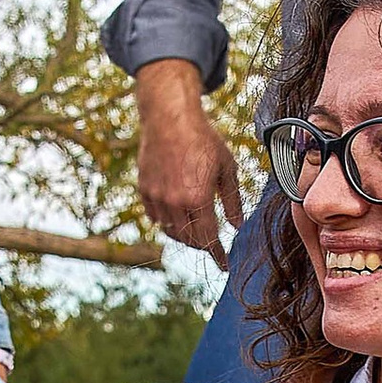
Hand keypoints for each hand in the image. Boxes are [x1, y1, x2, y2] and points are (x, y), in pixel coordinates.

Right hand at [135, 59, 242, 262]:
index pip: (209, 238)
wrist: (170, 117)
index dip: (217, 254)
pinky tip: (177, 215)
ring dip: (185, 235)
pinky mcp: (144, 189)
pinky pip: (156, 217)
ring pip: (171, 231)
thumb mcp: (227, 167)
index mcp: (198, 198)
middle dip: (203, 244)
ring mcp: (156, 197)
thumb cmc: (203, 139)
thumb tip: (237, 225)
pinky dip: (168, 222)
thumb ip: (233, 200)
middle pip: (189, 239)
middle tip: (212, 242)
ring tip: (196, 229)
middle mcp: (175, 201)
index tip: (224, 265)